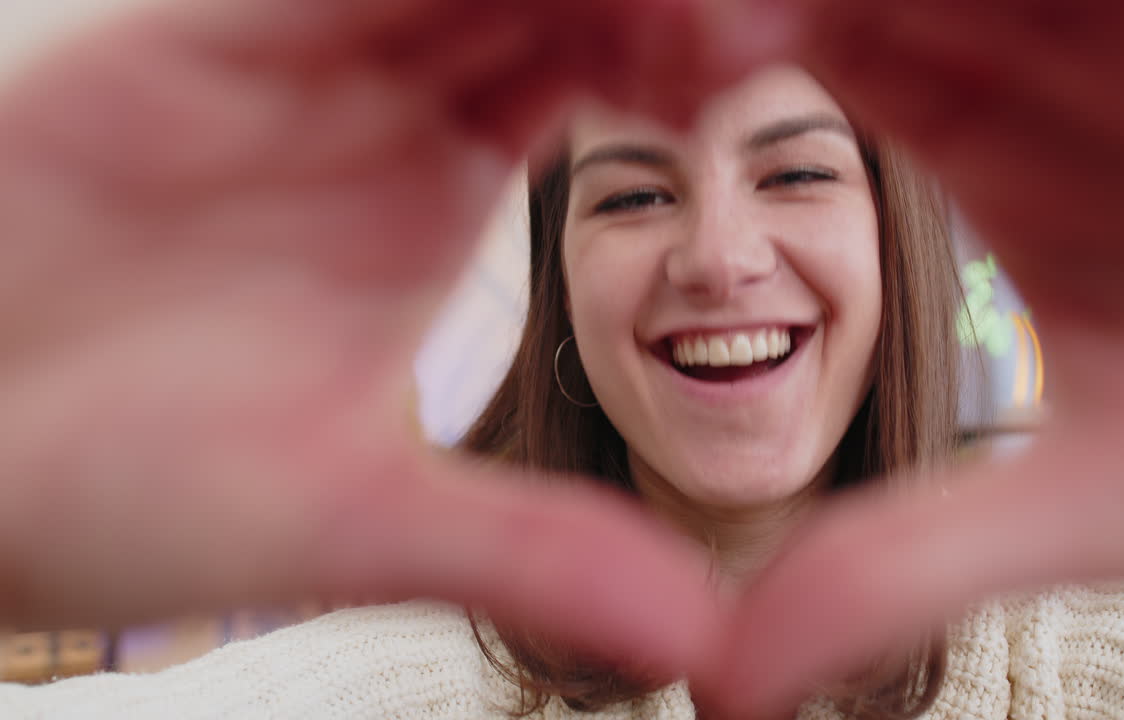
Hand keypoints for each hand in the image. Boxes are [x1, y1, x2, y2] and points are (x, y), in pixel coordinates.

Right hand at [0, 0, 729, 675]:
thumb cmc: (120, 486)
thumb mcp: (356, 519)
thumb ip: (530, 553)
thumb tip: (701, 640)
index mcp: (437, 179)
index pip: (604, 67)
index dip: (690, 61)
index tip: (754, 89)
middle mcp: (379, 99)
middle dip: (651, 2)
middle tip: (748, 29)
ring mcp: (292, 54)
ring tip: (682, 15)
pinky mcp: (194, 33)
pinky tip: (512, 2)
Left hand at [705, 1, 1123, 714]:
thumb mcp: (1083, 509)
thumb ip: (904, 566)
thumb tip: (728, 682)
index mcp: (1003, 160)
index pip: (844, 55)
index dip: (749, 53)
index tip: (679, 64)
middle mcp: (1070, 79)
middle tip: (709, 19)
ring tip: (771, 12)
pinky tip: (1051, 4)